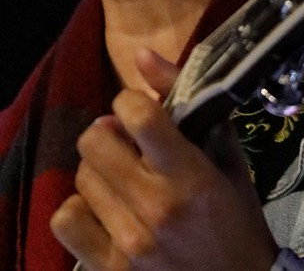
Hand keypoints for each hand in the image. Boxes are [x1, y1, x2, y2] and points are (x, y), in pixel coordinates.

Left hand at [50, 49, 277, 270]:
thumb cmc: (237, 220)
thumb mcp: (226, 157)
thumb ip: (187, 101)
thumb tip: (140, 54)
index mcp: (190, 176)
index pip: (135, 113)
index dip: (130, 103)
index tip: (140, 115)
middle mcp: (155, 207)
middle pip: (95, 141)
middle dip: (109, 135)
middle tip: (127, 147)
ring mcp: (129, 243)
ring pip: (82, 178)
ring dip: (99, 174)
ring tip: (122, 183)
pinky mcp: (110, 270)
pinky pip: (66, 220)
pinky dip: (80, 210)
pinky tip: (103, 212)